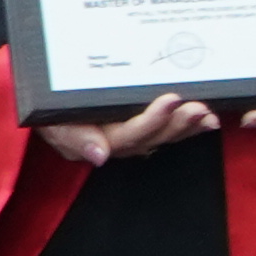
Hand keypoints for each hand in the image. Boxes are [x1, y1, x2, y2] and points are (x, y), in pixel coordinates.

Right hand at [40, 91, 216, 167]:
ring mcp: (135, 136)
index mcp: (101, 140)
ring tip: (207, 113)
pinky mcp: (145, 127)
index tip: (171, 99)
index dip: (152, 119)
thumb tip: (100, 156)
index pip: (130, 133)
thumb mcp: (54, 124)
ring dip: (188, 126)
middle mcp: (122, 142)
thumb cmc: (52, 113)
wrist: (48, 102)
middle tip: (198, 106)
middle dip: (178, 122)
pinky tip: (207, 120)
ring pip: (166, 135)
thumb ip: (76, 138)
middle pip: (154, 136)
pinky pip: (170, 130)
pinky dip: (188, 126)